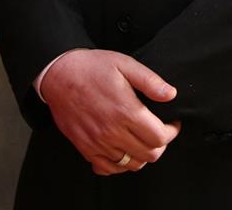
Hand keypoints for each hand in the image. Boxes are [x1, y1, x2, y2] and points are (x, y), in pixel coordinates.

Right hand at [40, 49, 180, 175]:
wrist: (59, 75)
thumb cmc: (92, 67)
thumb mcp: (124, 64)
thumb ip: (150, 81)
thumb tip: (170, 94)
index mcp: (126, 111)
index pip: (159, 137)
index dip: (171, 132)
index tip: (172, 123)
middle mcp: (112, 132)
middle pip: (149, 154)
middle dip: (161, 144)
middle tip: (160, 131)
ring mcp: (98, 143)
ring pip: (131, 164)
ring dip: (142, 154)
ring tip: (143, 138)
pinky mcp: (86, 148)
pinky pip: (108, 168)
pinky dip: (120, 164)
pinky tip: (123, 148)